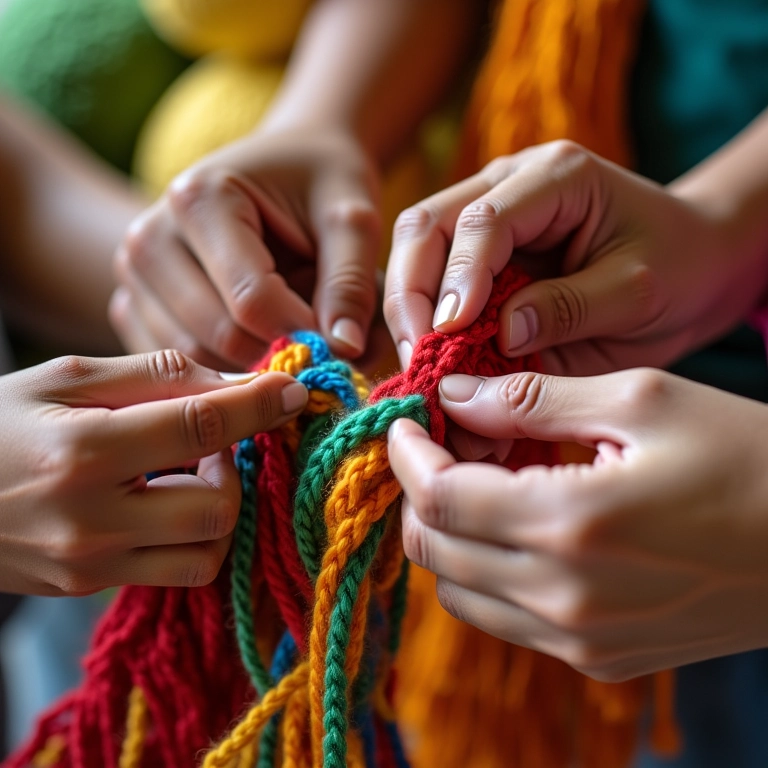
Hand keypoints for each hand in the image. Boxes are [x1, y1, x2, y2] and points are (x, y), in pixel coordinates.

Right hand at [0, 350, 307, 594]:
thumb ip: (154, 376)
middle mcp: (92, 517)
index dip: (257, 404)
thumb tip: (236, 381)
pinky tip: (171, 500)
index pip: (198, 425)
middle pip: (217, 504)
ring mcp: (93, 562)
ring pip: (208, 548)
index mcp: (82, 449)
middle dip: (233, 464)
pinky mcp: (93, 585)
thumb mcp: (65, 377)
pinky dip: (196, 534)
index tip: (292, 389)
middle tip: (210, 436)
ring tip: (187, 469)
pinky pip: (180, 569)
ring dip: (220, 503)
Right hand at [110, 127, 380, 368]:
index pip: (251, 301)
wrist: (291, 160)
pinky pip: (179, 361)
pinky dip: (223, 366)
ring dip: (252, 362)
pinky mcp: (136, 303)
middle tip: (318, 335)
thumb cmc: (323, 183)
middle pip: (216, 336)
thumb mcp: (352, 218)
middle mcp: (150, 237)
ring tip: (287, 324)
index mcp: (199, 199)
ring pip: (195, 357)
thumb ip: (351, 283)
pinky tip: (258, 338)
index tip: (342, 339)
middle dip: (277, 350)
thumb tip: (344, 351)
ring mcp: (134, 274)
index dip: (303, 333)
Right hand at [384, 140, 767, 372]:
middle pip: (426, 224)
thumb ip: (570, 308)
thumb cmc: (677, 269)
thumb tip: (500, 333)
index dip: (459, 278)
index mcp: (558, 177)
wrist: (692, 262)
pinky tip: (433, 355)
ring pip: (416, 247)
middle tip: (419, 356)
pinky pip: (433, 275)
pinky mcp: (481, 250)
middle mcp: (511, 182)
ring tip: (421, 361)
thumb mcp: (638, 293)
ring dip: (408, 306)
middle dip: (411, 293)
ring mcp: (489, 211)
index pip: (484, 219)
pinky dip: (423, 317)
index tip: (449, 335)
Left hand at [388, 369, 767, 680]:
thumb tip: (455, 395)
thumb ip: (534, 400)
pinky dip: (487, 570)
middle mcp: (564, 599)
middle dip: (419, 493)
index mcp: (571, 525)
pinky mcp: (598, 658)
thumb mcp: (641, 400)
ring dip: (449, 534)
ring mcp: (580, 640)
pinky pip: (505, 618)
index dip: (406, 456)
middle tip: (439, 446)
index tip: (404, 421)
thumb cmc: (747, 458)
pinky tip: (518, 525)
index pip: (438, 499)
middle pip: (434, 552)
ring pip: (459, 593)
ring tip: (479, 482)